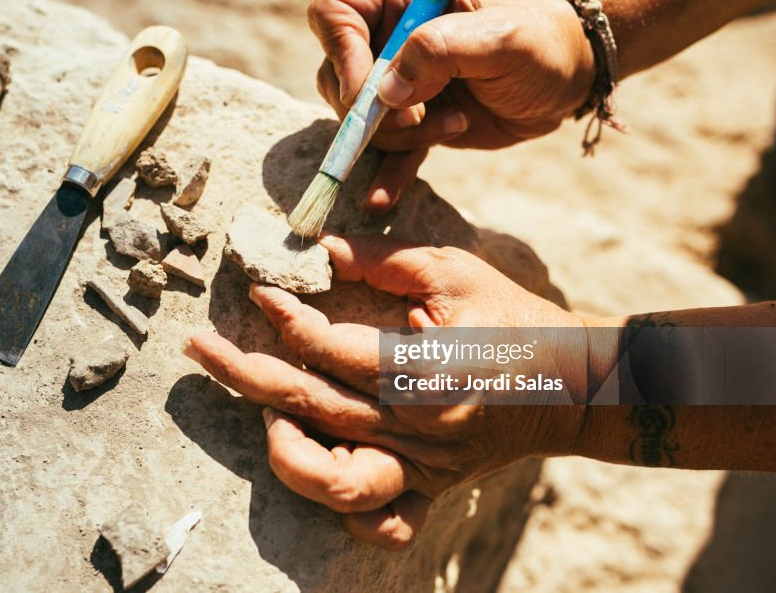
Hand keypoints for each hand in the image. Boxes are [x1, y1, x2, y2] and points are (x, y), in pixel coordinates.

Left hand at [184, 234, 589, 548]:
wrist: (578, 384)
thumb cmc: (514, 317)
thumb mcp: (454, 271)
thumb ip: (383, 259)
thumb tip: (317, 251)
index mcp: (419, 368)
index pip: (327, 347)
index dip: (284, 316)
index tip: (257, 290)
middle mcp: (415, 426)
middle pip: (308, 408)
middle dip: (240, 373)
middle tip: (196, 348)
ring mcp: (424, 465)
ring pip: (335, 482)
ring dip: (285, 451)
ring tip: (262, 417)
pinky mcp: (434, 487)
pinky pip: (384, 524)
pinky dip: (347, 513)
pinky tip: (322, 472)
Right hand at [308, 0, 594, 213]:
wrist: (570, 78)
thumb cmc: (541, 42)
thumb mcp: (499, 37)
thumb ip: (441, 49)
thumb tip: (388, 92)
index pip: (336, 14)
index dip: (342, 53)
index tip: (374, 90)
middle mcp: (389, 39)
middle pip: (337, 75)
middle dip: (371, 108)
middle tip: (420, 113)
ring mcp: (400, 84)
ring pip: (360, 120)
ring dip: (399, 136)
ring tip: (454, 124)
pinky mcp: (416, 123)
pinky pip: (385, 152)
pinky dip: (384, 176)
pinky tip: (381, 200)